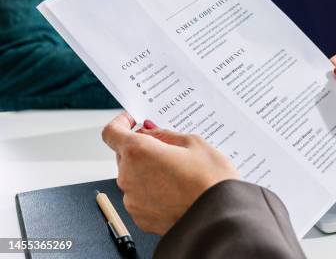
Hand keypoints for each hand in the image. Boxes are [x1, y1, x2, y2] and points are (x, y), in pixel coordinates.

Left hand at [101, 113, 238, 234]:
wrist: (219, 219)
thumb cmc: (211, 180)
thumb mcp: (194, 144)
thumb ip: (166, 135)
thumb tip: (150, 131)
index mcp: (139, 152)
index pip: (112, 132)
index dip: (121, 123)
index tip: (132, 121)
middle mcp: (128, 176)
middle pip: (124, 155)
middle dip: (142, 149)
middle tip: (168, 149)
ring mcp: (132, 200)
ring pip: (133, 177)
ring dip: (148, 171)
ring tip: (178, 174)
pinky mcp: (140, 218)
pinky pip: (140, 197)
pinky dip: (152, 191)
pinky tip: (176, 191)